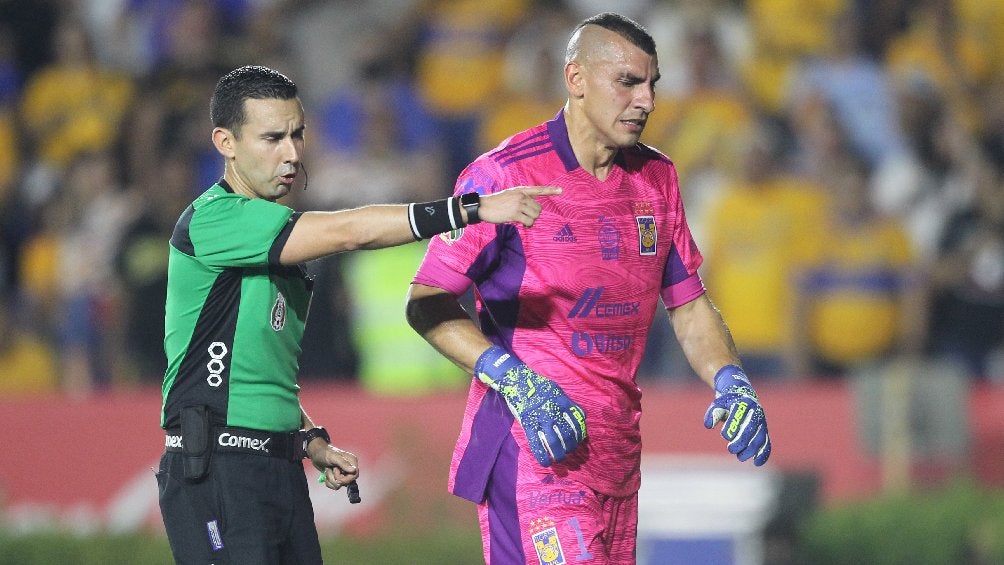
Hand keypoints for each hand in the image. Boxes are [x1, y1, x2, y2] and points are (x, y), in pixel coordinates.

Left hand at [308, 439, 359, 489]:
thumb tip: (353, 470)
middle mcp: (348, 468)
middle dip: (336, 478)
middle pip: (347, 482)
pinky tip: (326, 473)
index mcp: (351, 461)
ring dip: (330, 478)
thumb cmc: (325, 453)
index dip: (347, 479)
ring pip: (339, 485)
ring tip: (327, 469)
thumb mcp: (334, 457)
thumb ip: (344, 463)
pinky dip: (328, 481)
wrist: (316, 454)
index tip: (338, 479)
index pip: (355, 475)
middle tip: (331, 469)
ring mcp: (342, 473)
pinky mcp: (336, 478)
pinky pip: (334, 486)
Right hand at [475, 345, 585, 465]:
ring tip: (561, 458)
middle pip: (567, 434)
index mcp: (562, 402)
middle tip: (571, 450)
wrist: (518, 381)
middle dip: (571, 446)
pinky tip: (546, 462)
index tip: (580, 440)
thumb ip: (568, 403)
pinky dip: (542, 455)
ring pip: (553, 441)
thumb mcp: (557, 391)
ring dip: (559, 453)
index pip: (577, 421)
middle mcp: (553, 411)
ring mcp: (539, 418)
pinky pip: (536, 443)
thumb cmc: (539, 386)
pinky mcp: (528, 424)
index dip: (580, 434)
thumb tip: (580, 415)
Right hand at [478, 186, 560, 227]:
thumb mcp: (509, 195)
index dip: (550, 190)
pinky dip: (528, 225)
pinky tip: (523, 224)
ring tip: (524, 221)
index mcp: (520, 190)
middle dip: (534, 215)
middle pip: (538, 208)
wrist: (483, 206)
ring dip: (531, 221)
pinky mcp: (515, 214)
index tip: (561, 190)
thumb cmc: (496, 203)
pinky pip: (529, 221)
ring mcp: (518, 204)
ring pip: (535, 215)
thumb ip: (521, 199)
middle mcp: (521, 196)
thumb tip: (531, 211)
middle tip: (526, 218)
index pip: (538, 190)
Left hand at [703, 365, 770, 465]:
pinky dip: (763, 453)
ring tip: (740, 457)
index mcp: (743, 402)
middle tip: (730, 449)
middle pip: (751, 428)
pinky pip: (766, 442)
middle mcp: (756, 411)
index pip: (739, 415)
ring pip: (760, 437)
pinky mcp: (764, 431)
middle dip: (741, 441)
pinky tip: (757, 463)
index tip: (725, 436)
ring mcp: (762, 421)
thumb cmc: (727, 403)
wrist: (741, 395)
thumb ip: (713, 413)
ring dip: (751, 449)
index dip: (733, 426)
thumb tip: (709, 425)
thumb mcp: (718, 404)